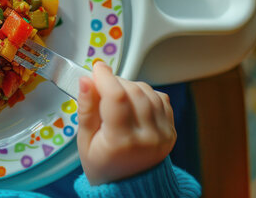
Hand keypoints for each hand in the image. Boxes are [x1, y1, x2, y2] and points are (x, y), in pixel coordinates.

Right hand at [77, 62, 175, 184]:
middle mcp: (147, 137)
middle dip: (115, 81)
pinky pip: (161, 99)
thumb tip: (86, 81)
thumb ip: (86, 109)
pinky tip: (133, 102)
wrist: (128, 187)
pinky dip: (146, 93)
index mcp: (121, 141)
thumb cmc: (102, 164)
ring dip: (130, 85)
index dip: (106, 77)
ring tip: (117, 96)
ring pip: (148, 92)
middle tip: (102, 86)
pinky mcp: (171, 131)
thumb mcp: (84, 140)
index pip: (116, 98)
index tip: (97, 68)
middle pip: (133, 91)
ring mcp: (163, 134)